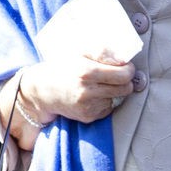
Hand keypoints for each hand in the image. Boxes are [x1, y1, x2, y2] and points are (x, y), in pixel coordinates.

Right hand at [6, 52, 135, 134]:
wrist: (42, 91)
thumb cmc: (62, 68)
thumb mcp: (79, 53)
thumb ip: (102, 53)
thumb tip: (123, 58)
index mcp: (86, 72)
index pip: (123, 75)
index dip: (128, 70)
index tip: (126, 67)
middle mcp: (87, 91)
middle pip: (125, 89)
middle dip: (125, 81)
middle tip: (119, 75)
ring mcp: (88, 106)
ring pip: (117, 99)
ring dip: (114, 91)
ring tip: (101, 84)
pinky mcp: (88, 117)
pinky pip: (108, 108)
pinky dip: (105, 101)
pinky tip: (93, 95)